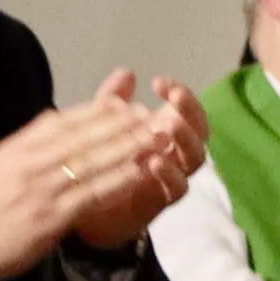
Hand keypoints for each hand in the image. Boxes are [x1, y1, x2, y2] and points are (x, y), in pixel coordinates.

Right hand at [0, 72, 197, 278]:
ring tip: (155, 138)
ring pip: (92, 162)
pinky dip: (118, 181)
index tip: (125, 103)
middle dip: (119, 124)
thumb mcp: (3, 161)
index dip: (97, 111)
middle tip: (150, 115)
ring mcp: (43, 189)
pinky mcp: (54, 215)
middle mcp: (31, 163)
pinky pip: (93, 193)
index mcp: (19, 148)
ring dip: (127, 148)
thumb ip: (31, 139)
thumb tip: (56, 114)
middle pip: (82, 138)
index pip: (63, 121)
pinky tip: (141, 172)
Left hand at [68, 73, 201, 247]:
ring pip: (194, 158)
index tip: (159, 82)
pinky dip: (169, 174)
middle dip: (190, 112)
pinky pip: (177, 188)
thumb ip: (112, 101)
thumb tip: (127, 72)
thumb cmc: (96, 166)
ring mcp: (170, 177)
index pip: (185, 111)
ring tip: (167, 127)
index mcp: (163, 133)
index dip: (180, 95)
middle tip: (174, 98)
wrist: (80, 208)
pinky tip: (153, 161)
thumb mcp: (99, 126)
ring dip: (185, 140)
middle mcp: (174, 154)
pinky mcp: (162, 201)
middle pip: (199, 131)